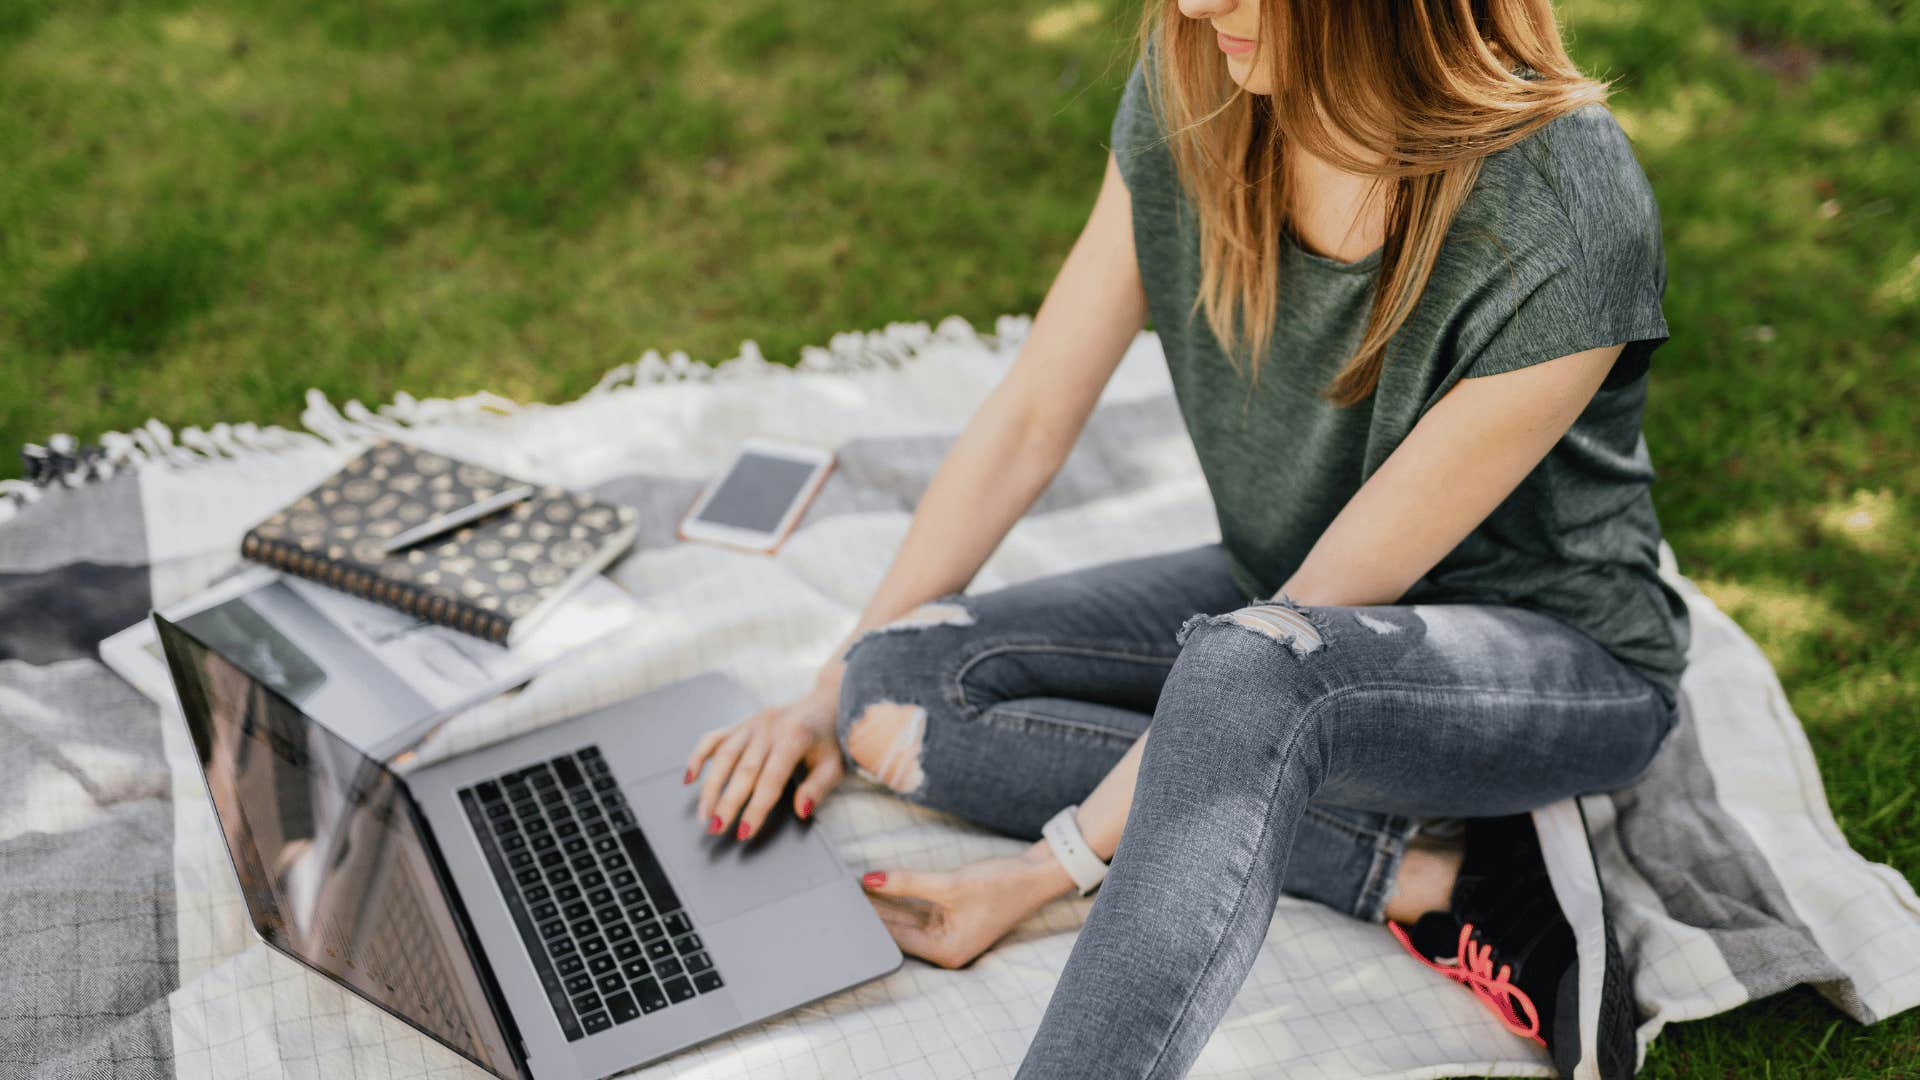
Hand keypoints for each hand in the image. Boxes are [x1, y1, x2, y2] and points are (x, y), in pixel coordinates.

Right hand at [685, 674, 844, 839]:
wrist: (827, 702)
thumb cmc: (831, 739)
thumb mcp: (834, 764)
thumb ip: (818, 788)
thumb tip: (801, 811)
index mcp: (794, 737)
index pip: (771, 780)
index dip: (756, 808)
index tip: (744, 832)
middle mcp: (769, 728)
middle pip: (743, 770)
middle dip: (727, 802)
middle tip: (716, 828)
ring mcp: (752, 723)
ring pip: (724, 756)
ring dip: (710, 787)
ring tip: (703, 814)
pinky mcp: (741, 723)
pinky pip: (714, 738)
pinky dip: (698, 756)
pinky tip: (689, 778)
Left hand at [857, 842, 1077, 968]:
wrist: (1037, 874)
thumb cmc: (1002, 885)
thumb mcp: (950, 884)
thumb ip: (907, 883)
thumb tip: (869, 881)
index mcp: (945, 952)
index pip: (894, 938)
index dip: (868, 920)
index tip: (843, 904)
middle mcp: (944, 948)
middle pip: (897, 930)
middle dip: (872, 912)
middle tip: (839, 894)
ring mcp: (947, 932)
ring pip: (904, 918)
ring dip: (883, 903)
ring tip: (851, 888)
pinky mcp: (950, 915)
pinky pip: (916, 908)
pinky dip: (900, 897)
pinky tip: (877, 885)